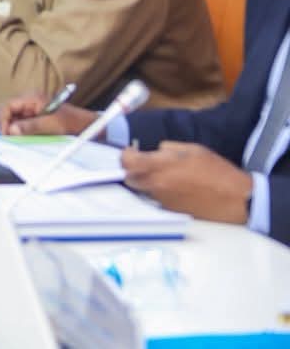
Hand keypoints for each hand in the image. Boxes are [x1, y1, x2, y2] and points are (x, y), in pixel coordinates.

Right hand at [0, 97, 96, 136]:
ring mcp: (32, 112)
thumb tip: (12, 130)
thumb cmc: (73, 121)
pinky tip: (24, 139)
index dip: (3, 119)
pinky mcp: (35, 120)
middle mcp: (29, 103)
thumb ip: (30, 126)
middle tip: (10, 138)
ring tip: (18, 140)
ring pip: (14, 120)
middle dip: (7, 125)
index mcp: (32, 98)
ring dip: (14, 130)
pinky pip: (22, 126)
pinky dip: (21, 133)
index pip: (8, 106)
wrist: (88, 126)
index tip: (6, 133)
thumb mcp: (51, 124)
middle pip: (8, 113)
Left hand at [121, 142, 253, 224]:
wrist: (235, 198)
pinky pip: (156, 199)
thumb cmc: (216, 171)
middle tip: (145, 164)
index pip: (125, 161)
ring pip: (142, 190)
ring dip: (146, 182)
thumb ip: (167, 149)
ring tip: (166, 176)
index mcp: (158, 167)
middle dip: (133, 170)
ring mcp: (161, 200)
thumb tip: (156, 152)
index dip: (127, 155)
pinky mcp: (171, 211)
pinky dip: (160, 192)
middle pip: (129, 178)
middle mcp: (155, 185)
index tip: (132, 151)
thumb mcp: (191, 149)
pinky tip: (176, 187)